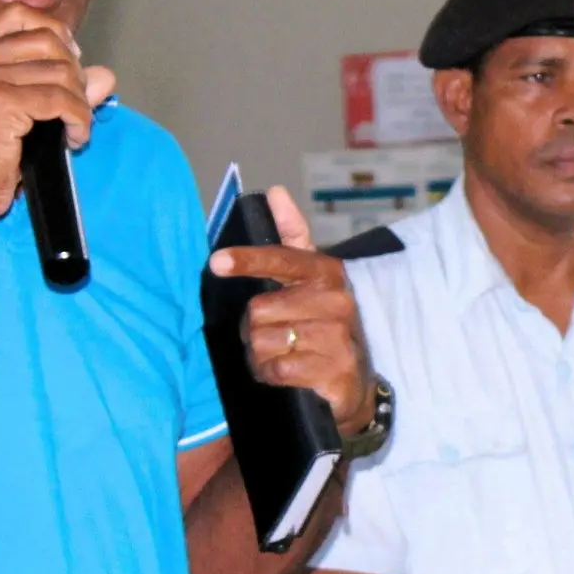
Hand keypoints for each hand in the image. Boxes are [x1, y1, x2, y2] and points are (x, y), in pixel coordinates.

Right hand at [0, 4, 115, 224]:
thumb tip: (105, 75)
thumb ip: (54, 85)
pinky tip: (76, 139)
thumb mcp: (13, 111)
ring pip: (58, 70)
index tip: (70, 63)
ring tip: (76, 127)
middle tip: (76, 106)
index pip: (19, 15)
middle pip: (46, 39)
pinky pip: (59, 99)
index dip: (55, 34)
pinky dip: (78, 119)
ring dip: (80, 101)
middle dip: (73, 72)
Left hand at [210, 186, 374, 432]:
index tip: (217, 262)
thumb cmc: (325, 323)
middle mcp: (335, 301)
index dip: (247, 260)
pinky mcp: (333, 371)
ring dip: (261, 354)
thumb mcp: (311, 279)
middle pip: (259, 310)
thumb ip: (292, 235)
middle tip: (274, 333)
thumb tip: (276, 192)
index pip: (281, 259)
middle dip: (254, 327)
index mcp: (326, 272)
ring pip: (263, 341)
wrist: (356, 381)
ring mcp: (337, 337)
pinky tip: (287, 373)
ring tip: (283, 354)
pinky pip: (276, 369)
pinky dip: (271, 374)